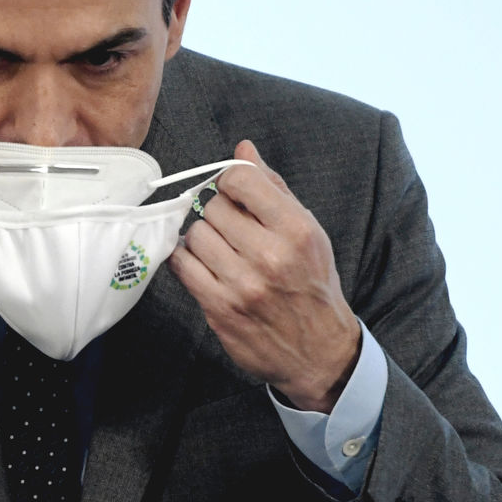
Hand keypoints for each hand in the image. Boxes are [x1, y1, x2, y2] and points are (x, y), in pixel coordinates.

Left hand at [168, 140, 361, 411]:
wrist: (318, 352)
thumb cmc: (312, 286)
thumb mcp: (308, 233)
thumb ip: (273, 189)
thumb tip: (243, 149)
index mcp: (297, 231)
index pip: (241, 179)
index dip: (230, 180)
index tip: (233, 192)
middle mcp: (270, 256)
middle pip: (214, 207)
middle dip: (219, 212)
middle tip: (232, 228)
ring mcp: (242, 285)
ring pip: (195, 234)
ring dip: (203, 238)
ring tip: (221, 249)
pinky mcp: (220, 309)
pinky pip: (182, 266)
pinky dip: (188, 260)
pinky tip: (205, 264)